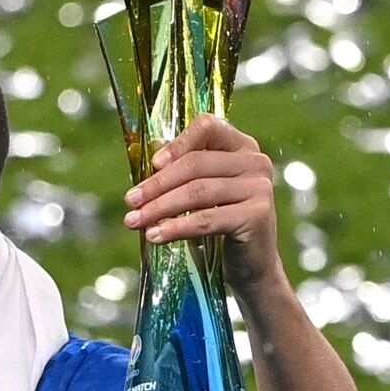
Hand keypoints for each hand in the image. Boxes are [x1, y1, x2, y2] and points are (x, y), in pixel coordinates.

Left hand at [123, 114, 284, 297]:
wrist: (250, 263)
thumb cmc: (219, 222)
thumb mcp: (201, 192)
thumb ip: (181, 174)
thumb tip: (145, 171)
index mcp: (241, 145)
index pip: (208, 127)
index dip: (177, 144)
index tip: (152, 165)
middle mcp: (255, 161)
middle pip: (195, 164)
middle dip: (156, 184)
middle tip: (130, 201)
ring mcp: (259, 187)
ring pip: (197, 191)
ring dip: (159, 207)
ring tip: (134, 221)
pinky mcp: (257, 215)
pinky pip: (207, 219)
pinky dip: (176, 227)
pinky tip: (155, 236)